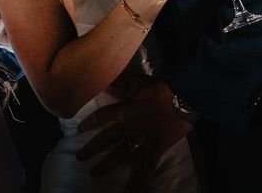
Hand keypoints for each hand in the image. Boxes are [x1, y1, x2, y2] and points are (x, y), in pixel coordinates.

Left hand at [78, 77, 193, 189]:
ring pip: (120, 153)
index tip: (79, 130)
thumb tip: (102, 80)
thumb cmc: (159, 89)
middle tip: (80, 157)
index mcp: (123, 110)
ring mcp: (141, 140)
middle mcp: (128, 127)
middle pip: (106, 139)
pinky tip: (132, 188)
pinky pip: (147, 165)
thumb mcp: (136, 81)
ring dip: (107, 164)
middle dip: (92, 148)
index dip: (89, 122)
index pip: (101, 117)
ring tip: (94, 173)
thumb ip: (118, 82)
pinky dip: (141, 178)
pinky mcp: (155, 148)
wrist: (183, 98)